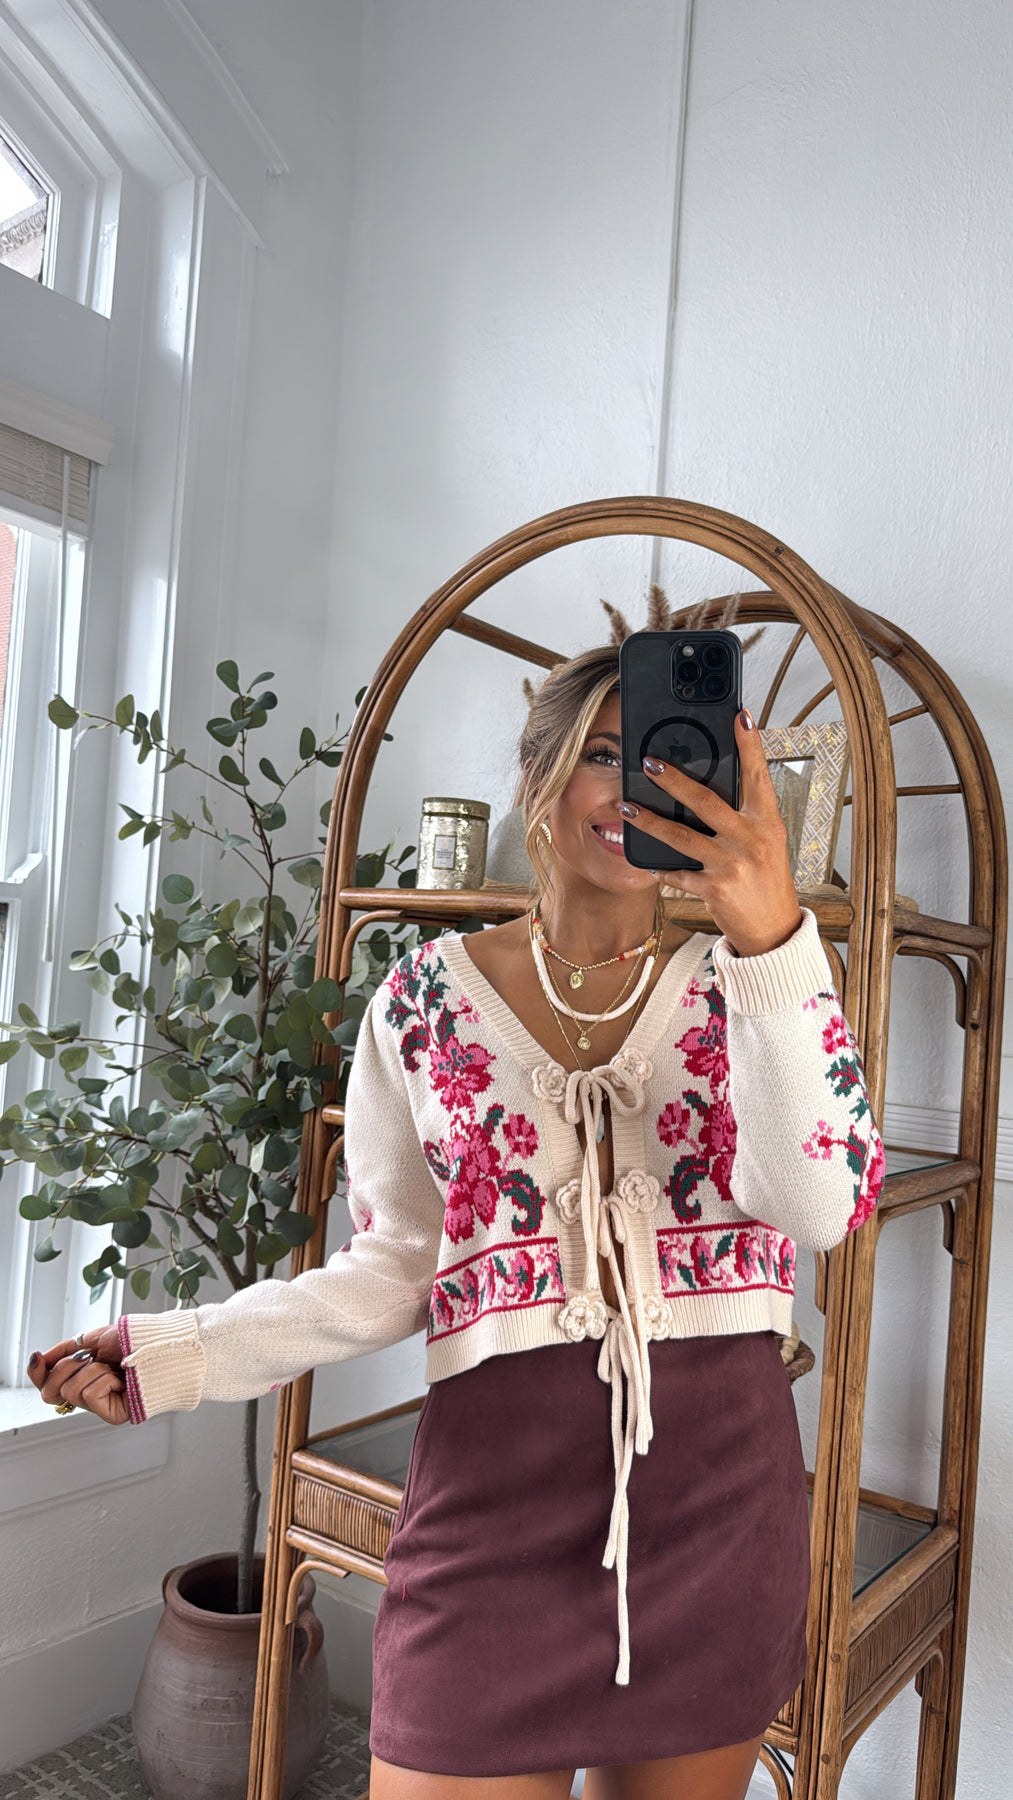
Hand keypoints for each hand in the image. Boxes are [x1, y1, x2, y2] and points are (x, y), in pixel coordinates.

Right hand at [27, 1329, 129, 1426]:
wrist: (158, 1344)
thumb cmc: (133, 1341)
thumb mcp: (92, 1340)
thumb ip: (64, 1351)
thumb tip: (39, 1359)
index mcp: (81, 1378)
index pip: (47, 1385)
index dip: (36, 1374)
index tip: (37, 1357)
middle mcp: (87, 1395)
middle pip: (49, 1393)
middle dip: (63, 1368)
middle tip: (87, 1357)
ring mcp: (100, 1406)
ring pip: (70, 1390)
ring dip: (91, 1370)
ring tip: (113, 1366)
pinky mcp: (112, 1415)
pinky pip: (89, 1394)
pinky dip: (103, 1378)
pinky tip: (120, 1377)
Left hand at [620, 710, 802, 957]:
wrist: (774, 929)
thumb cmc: (767, 879)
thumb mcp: (765, 841)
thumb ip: (744, 815)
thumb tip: (711, 785)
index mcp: (766, 821)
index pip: (757, 775)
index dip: (750, 745)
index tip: (740, 716)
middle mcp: (751, 839)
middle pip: (705, 801)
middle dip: (673, 780)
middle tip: (649, 762)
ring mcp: (731, 864)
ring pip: (681, 836)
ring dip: (649, 820)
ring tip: (626, 806)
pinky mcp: (715, 889)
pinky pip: (678, 873)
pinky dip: (660, 867)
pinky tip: (644, 861)